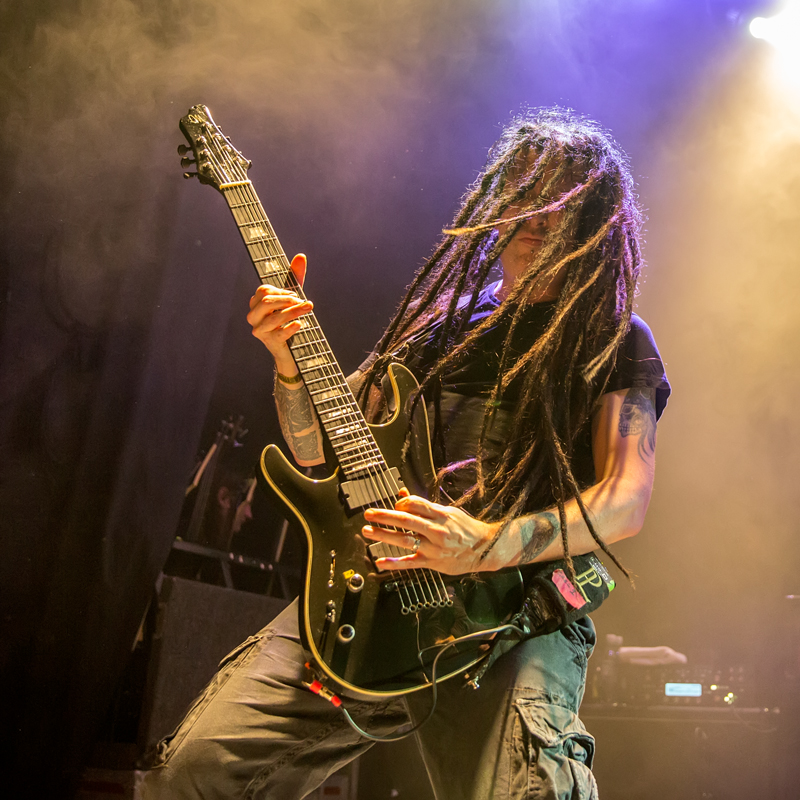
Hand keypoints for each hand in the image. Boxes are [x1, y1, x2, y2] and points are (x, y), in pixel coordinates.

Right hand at [246, 253, 311, 371]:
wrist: (291, 349)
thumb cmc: (289, 319)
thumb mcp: (292, 297)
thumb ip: (295, 277)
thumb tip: (301, 256)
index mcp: (255, 303)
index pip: (264, 290)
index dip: (282, 291)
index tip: (296, 295)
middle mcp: (254, 316)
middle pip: (266, 302)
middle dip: (288, 300)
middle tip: (305, 302)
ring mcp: (260, 331)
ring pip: (275, 318)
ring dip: (294, 312)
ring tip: (308, 308)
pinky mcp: (270, 343)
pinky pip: (280, 333)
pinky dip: (291, 327)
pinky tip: (300, 324)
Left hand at [362, 495, 499, 574]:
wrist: (484, 549)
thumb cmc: (465, 529)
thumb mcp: (448, 513)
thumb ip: (424, 506)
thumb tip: (403, 494)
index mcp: (440, 515)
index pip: (416, 504)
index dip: (402, 502)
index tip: (395, 502)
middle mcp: (436, 531)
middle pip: (406, 521)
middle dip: (385, 516)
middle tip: (369, 513)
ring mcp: (433, 548)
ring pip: (404, 540)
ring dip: (384, 535)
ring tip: (367, 531)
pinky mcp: (432, 562)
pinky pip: (410, 562)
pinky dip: (394, 563)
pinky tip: (380, 561)